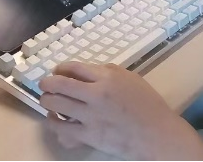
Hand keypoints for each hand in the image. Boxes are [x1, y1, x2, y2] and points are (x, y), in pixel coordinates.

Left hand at [38, 62, 202, 160]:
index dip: (60, 68)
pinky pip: (61, 128)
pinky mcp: (88, 135)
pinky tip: (54, 120)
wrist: (156, 133)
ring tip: (48, 101)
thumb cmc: (148, 105)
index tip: (57, 71)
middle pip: (59, 83)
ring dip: (47, 101)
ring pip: (55, 104)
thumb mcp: (131, 79)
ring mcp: (90, 115)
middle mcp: (96, 93)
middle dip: (47, 83)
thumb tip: (88, 72)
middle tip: (45, 85)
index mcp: (108, 77)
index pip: (74, 67)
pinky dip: (53, 122)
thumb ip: (109, 72)